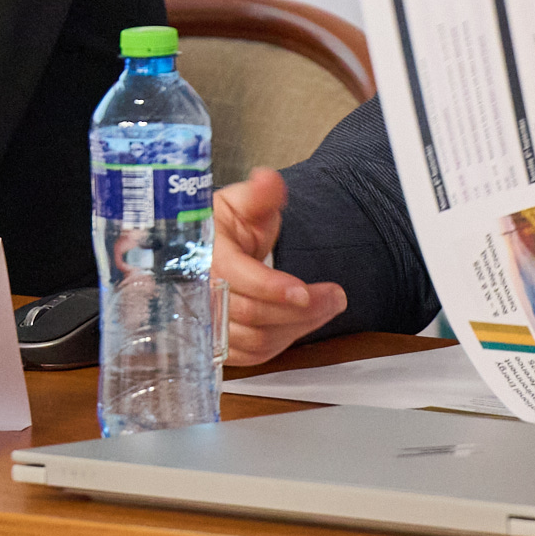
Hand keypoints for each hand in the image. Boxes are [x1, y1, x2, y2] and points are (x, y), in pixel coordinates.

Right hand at [214, 167, 349, 367]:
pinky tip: (303, 322)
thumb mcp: (238, 203)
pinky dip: (284, 341)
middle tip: (337, 297)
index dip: (270, 287)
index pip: (234, 277)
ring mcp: (205, 325)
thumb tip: (269, 180)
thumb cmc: (219, 228)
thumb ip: (258, 194)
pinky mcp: (216, 346)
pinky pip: (254, 355)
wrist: (198, 256)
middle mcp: (197, 296)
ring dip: (299, 327)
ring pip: (257, 340)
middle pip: (252, 314)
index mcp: (200, 255)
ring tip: (328, 306)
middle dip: (301, 310)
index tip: (304, 290)